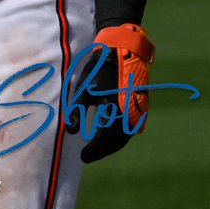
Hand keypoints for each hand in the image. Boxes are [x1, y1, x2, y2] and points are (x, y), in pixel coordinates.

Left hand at [65, 23, 154, 162]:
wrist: (121, 51)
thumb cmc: (99, 69)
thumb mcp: (84, 88)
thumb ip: (77, 111)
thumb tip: (70, 132)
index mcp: (116, 112)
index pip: (105, 141)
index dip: (94, 151)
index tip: (82, 157)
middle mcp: (130, 116)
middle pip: (116, 142)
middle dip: (102, 150)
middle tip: (87, 156)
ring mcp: (136, 112)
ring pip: (123, 136)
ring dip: (110, 144)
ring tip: (95, 148)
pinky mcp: (138, 107)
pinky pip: (128, 128)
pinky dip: (117, 135)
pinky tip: (106, 134)